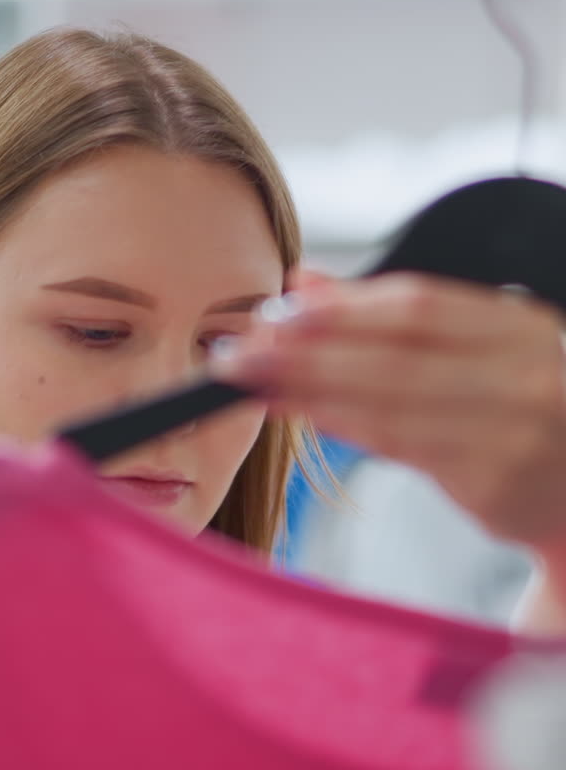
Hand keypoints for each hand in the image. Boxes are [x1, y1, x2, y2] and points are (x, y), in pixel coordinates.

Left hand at [213, 269, 565, 551]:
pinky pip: (400, 448)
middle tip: (243, 350)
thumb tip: (308, 284)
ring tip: (255, 381)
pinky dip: (343, 427)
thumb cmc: (524, 416)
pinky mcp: (493, 485)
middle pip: (396, 354)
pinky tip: (303, 414)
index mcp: (524, 328)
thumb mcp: (482, 349)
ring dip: (311, 390)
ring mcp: (514, 433)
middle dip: (307, 350)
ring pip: (390, 404)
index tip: (278, 309)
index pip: (419, 306)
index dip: (340, 308)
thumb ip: (397, 317)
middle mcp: (527, 375)